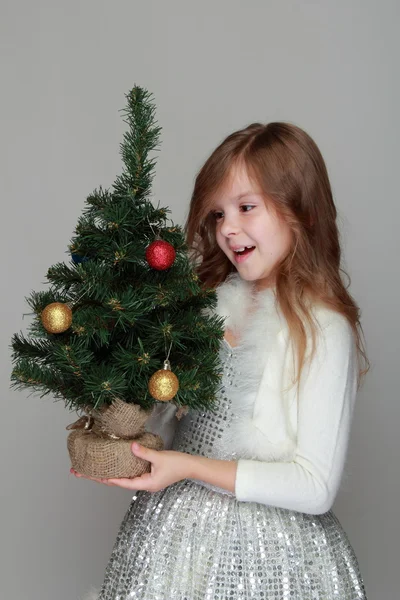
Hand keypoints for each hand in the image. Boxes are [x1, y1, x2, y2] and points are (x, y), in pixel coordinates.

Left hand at [71, 442, 192, 491]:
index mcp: (145, 484)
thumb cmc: (177, 463)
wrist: (190, 466)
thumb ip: (145, 453)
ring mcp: (144, 479)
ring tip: (89, 469)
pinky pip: (129, 473)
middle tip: (79, 472)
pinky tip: (111, 465)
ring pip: (121, 477)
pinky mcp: (147, 474)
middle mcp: (142, 484)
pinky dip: (118, 470)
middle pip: (117, 481)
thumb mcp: (160, 457)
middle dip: (98, 477)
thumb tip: (131, 447)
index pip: (120, 482)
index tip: (91, 476)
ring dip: (106, 474)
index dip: (105, 479)